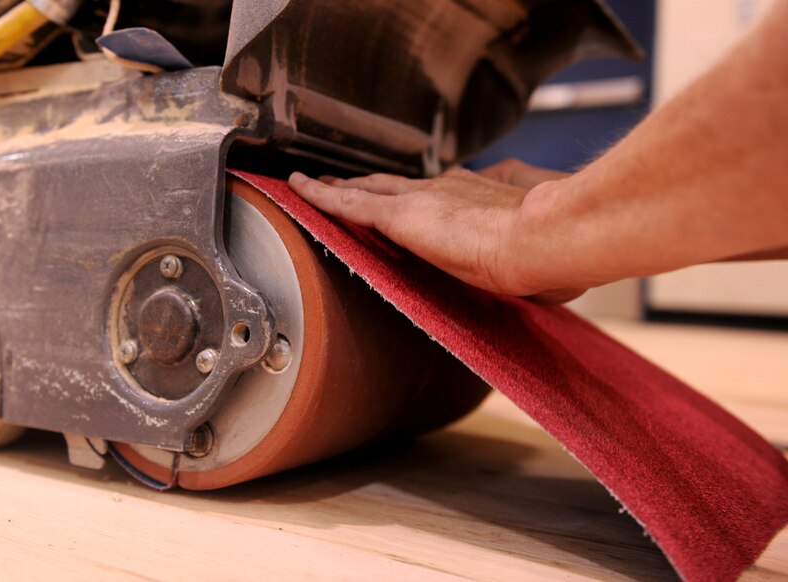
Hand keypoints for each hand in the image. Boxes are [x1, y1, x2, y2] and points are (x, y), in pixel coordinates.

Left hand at [288, 160, 584, 303]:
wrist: (544, 239)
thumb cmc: (551, 255)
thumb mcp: (536, 251)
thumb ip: (525, 255)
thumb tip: (542, 280)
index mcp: (477, 198)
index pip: (434, 193)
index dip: (412, 194)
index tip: (400, 196)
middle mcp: (446, 189)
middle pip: (393, 184)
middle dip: (367, 183)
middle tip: (341, 182)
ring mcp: (422, 199)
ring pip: (365, 188)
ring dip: (338, 187)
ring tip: (313, 185)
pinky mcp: (401, 215)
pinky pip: (348, 202)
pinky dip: (321, 194)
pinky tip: (299, 189)